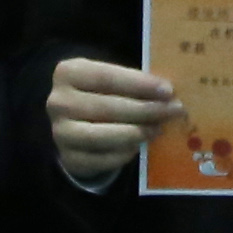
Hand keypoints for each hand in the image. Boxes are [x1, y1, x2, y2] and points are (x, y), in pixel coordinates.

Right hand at [50, 56, 180, 190]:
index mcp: (68, 73)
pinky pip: (101, 159)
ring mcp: (60, 132)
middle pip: (108, 107)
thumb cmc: (100, 93)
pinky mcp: (68, 158)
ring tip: (159, 129)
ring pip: (103, 136)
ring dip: (137, 133)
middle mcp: (58, 102)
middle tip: (174, 110)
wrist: (74, 123)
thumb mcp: (110, 79)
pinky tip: (140, 146)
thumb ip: (133, 82)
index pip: (107, 76)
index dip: (139, 84)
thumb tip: (169, 93)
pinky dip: (124, 153)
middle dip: (146, 109)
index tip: (168, 90)